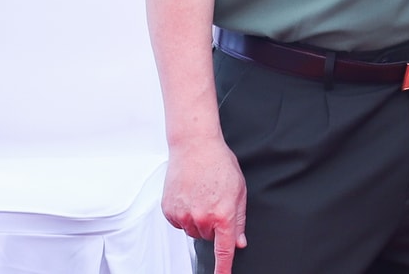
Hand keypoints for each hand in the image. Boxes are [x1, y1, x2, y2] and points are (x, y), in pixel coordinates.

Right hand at [162, 134, 246, 271]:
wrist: (194, 147)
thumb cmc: (219, 164)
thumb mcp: (238, 190)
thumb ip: (239, 220)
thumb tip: (239, 243)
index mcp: (223, 213)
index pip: (223, 250)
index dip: (223, 267)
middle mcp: (202, 218)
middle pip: (209, 236)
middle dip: (214, 223)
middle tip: (214, 199)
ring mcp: (183, 216)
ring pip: (194, 231)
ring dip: (198, 219)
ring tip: (201, 194)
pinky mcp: (169, 211)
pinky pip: (179, 223)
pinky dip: (184, 213)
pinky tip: (189, 195)